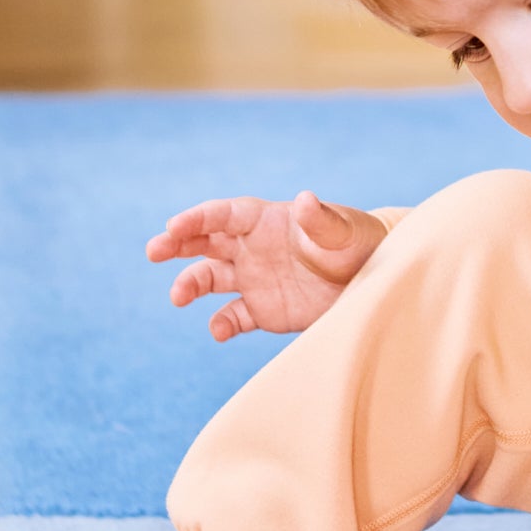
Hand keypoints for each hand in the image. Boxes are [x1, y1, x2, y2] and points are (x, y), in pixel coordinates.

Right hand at [145, 191, 386, 340]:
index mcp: (267, 220)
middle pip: (204, 242)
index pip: (223, 214)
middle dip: (176, 244)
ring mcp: (255, 279)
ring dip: (190, 285)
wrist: (376, 279)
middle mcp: (253, 247)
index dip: (198, 218)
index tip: (174, 226)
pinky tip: (219, 331)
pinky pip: (234, 317)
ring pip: (210, 279)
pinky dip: (222, 324)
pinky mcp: (264, 310)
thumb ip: (321, 220)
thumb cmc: (359, 244)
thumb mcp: (343, 231)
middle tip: (154, 250)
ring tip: (178, 296)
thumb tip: (305, 200)